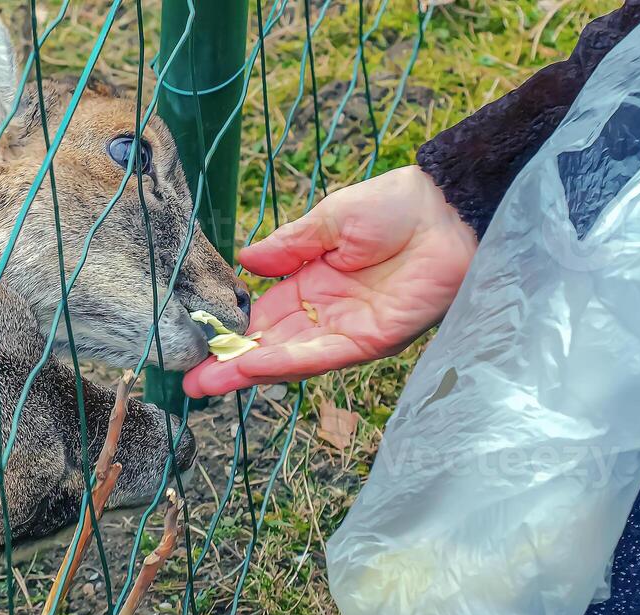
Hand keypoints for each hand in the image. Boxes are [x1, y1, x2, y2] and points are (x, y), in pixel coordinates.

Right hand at [184, 165, 477, 397]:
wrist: (450, 209)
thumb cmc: (397, 205)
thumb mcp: (330, 220)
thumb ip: (288, 245)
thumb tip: (244, 260)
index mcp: (312, 282)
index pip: (263, 316)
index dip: (231, 331)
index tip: (196, 344)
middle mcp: (326, 314)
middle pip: (269, 346)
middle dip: (229, 366)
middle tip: (189, 384)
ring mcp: (348, 331)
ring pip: (289, 359)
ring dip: (248, 372)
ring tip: (207, 384)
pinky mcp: (373, 341)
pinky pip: (322, 357)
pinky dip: (286, 363)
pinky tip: (251, 365)